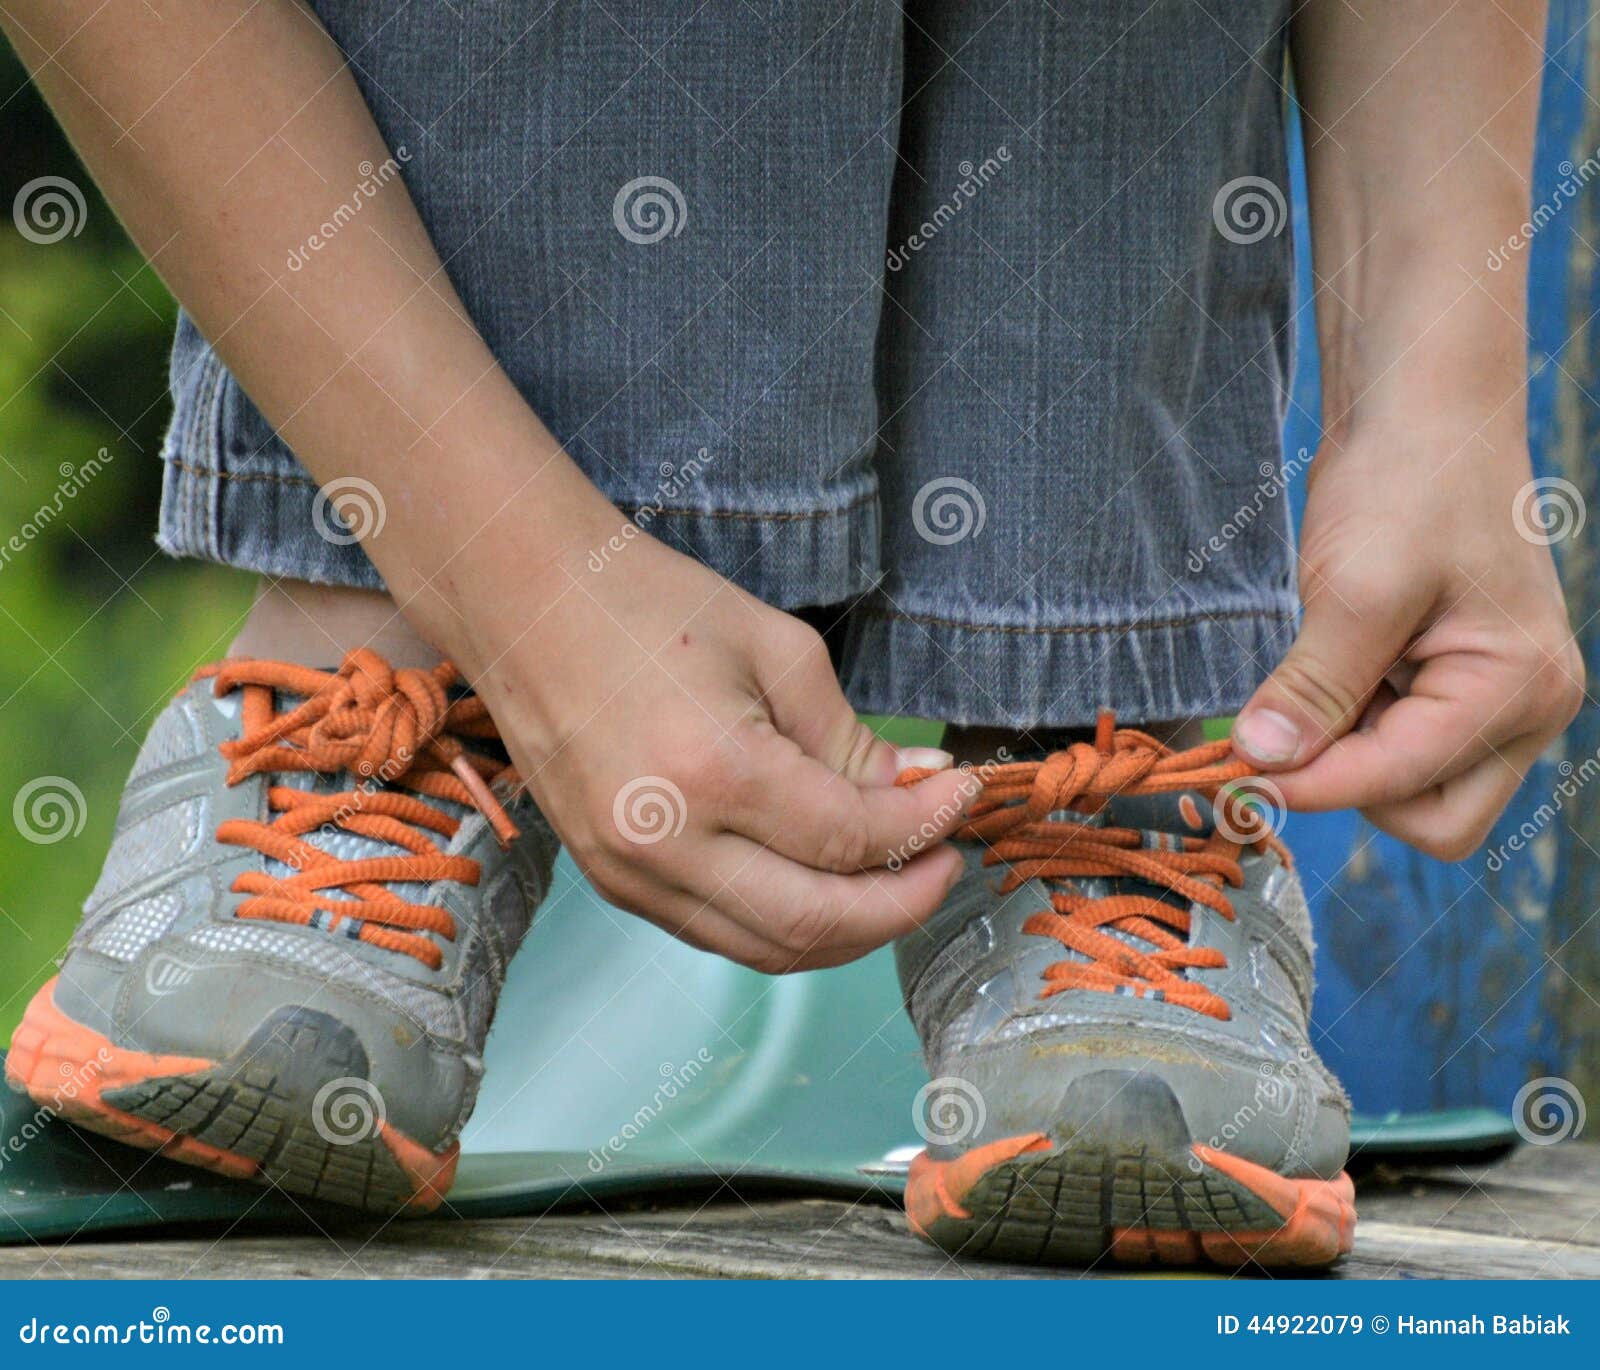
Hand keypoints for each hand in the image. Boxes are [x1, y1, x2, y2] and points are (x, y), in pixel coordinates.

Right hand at [440, 525, 972, 972]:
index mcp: (713, 770)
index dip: (923, 827)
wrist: (523, 605)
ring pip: (767, 949)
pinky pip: (719, 933)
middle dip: (902, 904)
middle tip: (946, 862)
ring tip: (896, 880)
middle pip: (816, 923)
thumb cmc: (646, 604)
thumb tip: (917, 791)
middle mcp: (665, 842)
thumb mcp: (775, 648)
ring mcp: (629, 875)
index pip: (849, 838)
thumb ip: (849, 736)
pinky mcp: (612, 883)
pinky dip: (785, 924)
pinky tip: (823, 882)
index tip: (962, 796)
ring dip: (849, 929)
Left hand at [1231, 421, 1583, 860]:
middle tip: (1289, 722)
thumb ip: (1313, 687)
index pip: (1402, 784)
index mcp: (1519, 687)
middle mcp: (1524, 708)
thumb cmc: (1409, 480)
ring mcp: (1493, 701)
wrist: (1425, 410)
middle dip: (1352, 785)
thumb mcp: (1355, 588)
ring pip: (1408, 789)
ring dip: (1345, 754)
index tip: (1236, 775)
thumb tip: (1261, 761)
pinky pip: (1396, 745)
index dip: (1313, 784)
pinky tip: (1330, 664)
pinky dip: (1349, 726)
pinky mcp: (1454, 686)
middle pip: (1430, 819)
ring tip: (1318, 667)